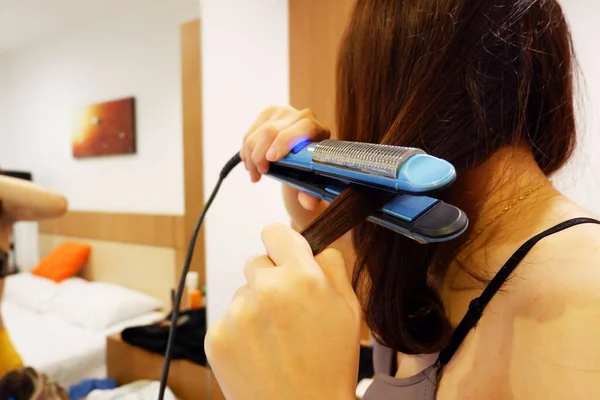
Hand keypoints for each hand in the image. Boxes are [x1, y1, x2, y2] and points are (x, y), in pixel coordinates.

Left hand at [205, 223, 360, 399]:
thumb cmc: (330, 366)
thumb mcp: (350, 310)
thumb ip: (332, 267)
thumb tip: (315, 248)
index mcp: (301, 277)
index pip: (274, 231)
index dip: (283, 245)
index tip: (286, 258)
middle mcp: (265, 288)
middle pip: (256, 262)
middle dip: (271, 278)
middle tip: (288, 310)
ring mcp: (237, 313)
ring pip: (242, 292)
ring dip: (255, 306)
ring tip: (276, 339)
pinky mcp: (217, 336)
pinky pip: (228, 318)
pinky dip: (241, 331)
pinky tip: (260, 352)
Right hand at [241, 105, 330, 215]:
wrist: (304, 156)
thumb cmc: (311, 170)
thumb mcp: (314, 184)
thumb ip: (313, 195)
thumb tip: (307, 202)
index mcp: (320, 131)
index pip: (304, 127)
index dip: (285, 142)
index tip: (271, 160)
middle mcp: (303, 115)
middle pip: (272, 131)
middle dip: (260, 156)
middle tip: (259, 175)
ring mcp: (284, 112)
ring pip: (257, 133)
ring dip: (250, 157)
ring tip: (255, 175)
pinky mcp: (268, 113)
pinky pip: (250, 133)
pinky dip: (246, 152)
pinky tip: (250, 165)